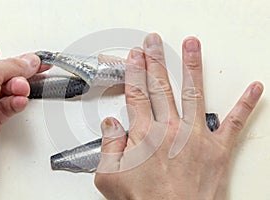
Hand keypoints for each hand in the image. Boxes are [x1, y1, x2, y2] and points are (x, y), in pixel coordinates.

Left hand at [0, 41, 49, 171]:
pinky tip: (19, 100)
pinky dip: (17, 102)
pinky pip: (10, 106)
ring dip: (19, 88)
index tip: (0, 54)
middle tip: (32, 68)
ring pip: (8, 89)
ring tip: (21, 88)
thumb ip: (11, 65)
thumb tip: (29, 61)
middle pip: (0, 71)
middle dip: (15, 71)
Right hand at [95, 33, 262, 198]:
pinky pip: (234, 122)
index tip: (135, 56)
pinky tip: (253, 89)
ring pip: (192, 92)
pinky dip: (245, 104)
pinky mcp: (218, 149)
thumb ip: (108, 147)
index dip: (135, 71)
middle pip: (160, 86)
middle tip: (154, 43)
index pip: (137, 93)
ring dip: (192, 66)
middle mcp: (170, 129)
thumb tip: (110, 126)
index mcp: (145, 135)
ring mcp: (195, 137)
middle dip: (155, 60)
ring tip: (192, 46)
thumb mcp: (110, 178)